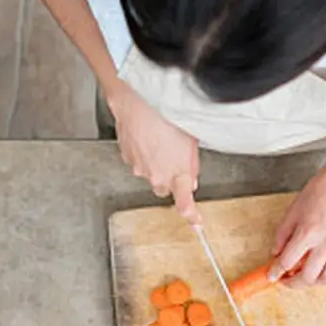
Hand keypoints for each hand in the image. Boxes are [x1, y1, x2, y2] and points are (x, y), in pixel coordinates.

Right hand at [108, 82, 200, 222]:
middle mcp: (157, 176)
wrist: (138, 101)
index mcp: (177, 173)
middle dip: (171, 177)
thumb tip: (190, 180)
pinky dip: (144, 153)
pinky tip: (148, 136)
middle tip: (176, 156)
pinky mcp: (127, 158)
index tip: (197, 223)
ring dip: (157, 162)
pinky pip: (138, 161)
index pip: (185, 203)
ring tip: (161, 139)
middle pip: (166, 186)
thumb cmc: (166, 116)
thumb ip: (191, 166)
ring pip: (151, 173)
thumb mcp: (191, 141)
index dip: (192, 216)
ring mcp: (139, 168)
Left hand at [270, 159, 325, 285]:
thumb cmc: (323, 189)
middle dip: (292, 283)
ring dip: (311, 282)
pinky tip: (321, 269)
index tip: (271, 276)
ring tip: (303, 276)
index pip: (287, 262)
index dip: (276, 272)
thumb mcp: (294, 209)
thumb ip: (283, 234)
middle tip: (286, 279)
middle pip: (307, 277)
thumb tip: (276, 252)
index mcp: (309, 232)